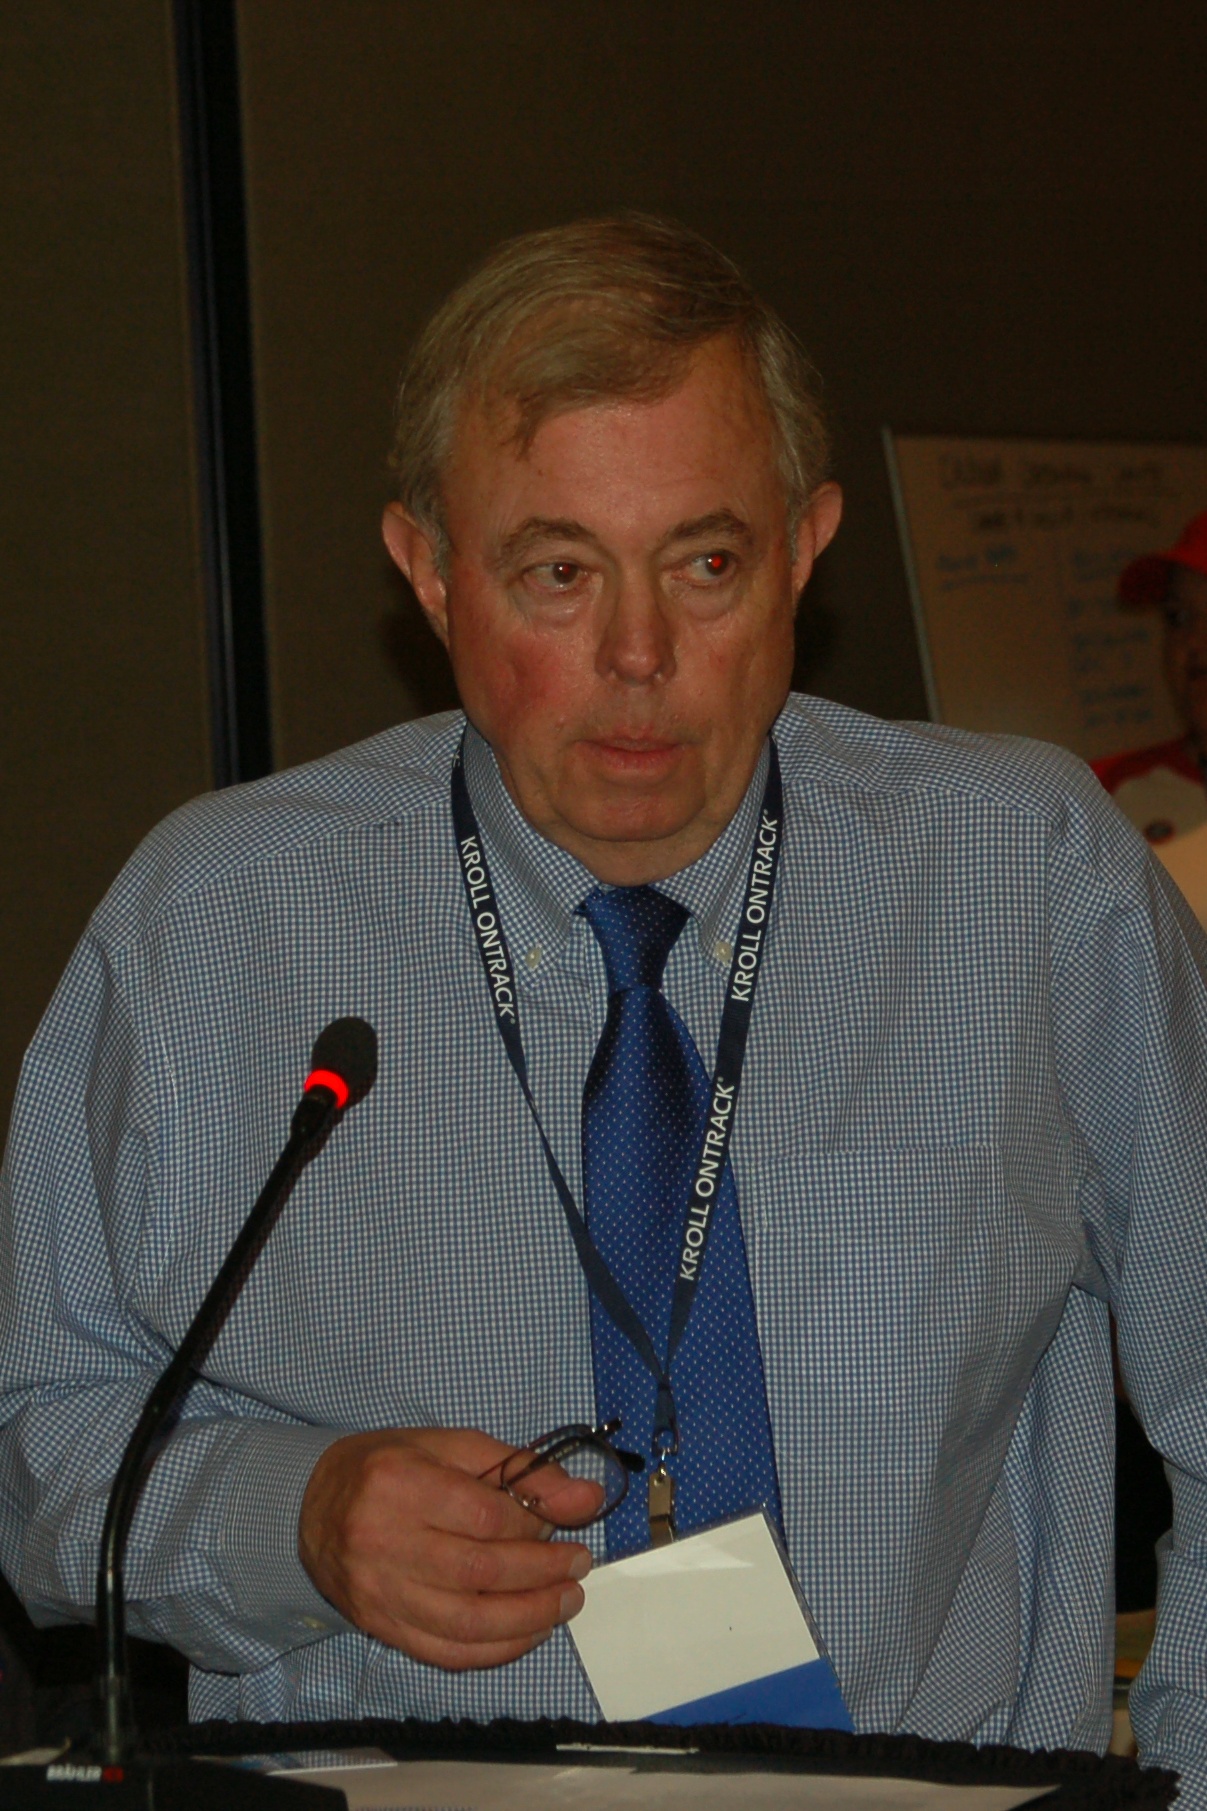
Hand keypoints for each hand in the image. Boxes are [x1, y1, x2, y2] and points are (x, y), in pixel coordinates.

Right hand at [298, 1426, 596, 1669]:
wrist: (308, 1507)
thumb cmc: (387, 1468)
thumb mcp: (451, 1447)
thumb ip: (521, 1470)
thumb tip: (589, 1498)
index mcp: (400, 1483)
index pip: (487, 1516)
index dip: (535, 1526)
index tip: (561, 1526)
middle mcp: (383, 1540)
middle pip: (481, 1572)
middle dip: (543, 1575)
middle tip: (577, 1566)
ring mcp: (378, 1591)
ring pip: (468, 1622)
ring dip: (530, 1619)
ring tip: (564, 1603)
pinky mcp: (379, 1627)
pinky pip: (446, 1653)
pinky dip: (496, 1650)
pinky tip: (527, 1632)